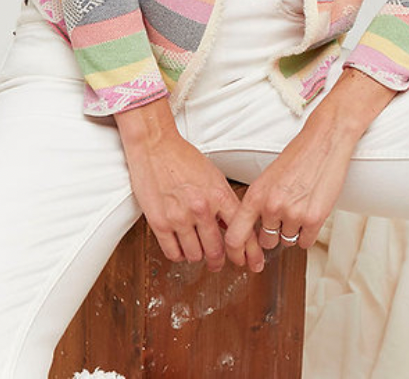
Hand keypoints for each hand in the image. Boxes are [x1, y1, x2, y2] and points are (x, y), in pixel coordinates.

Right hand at [115, 101, 264, 273]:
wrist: (156, 146)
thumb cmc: (184, 158)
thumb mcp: (214, 176)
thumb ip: (224, 201)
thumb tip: (231, 224)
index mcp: (219, 195)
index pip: (241, 231)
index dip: (249, 251)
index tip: (252, 261)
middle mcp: (201, 208)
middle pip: (217, 250)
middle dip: (220, 260)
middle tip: (219, 263)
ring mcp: (180, 217)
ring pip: (195, 255)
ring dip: (198, 257)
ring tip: (198, 251)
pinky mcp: (159, 223)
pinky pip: (173, 253)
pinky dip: (179, 256)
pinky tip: (181, 249)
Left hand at [223, 109, 358, 265]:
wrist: (325, 141)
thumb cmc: (299, 156)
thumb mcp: (268, 177)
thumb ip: (258, 203)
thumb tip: (251, 227)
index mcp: (256, 195)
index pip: (234, 236)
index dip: (235, 252)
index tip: (240, 257)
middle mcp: (271, 207)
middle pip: (266, 241)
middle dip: (274, 233)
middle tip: (284, 215)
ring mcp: (293, 214)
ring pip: (287, 241)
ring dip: (293, 230)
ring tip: (300, 205)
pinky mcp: (314, 219)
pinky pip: (305, 242)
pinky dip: (308, 233)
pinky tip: (310, 212)